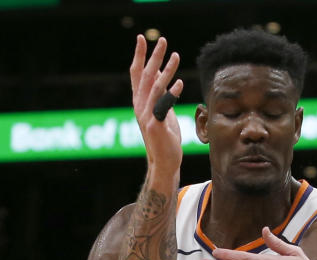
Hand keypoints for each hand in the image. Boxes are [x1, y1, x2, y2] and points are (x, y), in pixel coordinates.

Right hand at [130, 34, 183, 175]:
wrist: (164, 162)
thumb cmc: (165, 139)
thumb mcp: (163, 113)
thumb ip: (162, 97)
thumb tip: (166, 80)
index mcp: (140, 102)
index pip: (137, 74)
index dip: (139, 56)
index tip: (142, 38)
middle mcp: (140, 106)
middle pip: (146, 76)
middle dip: (154, 56)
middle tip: (162, 39)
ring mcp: (147, 116)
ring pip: (155, 88)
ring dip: (166, 70)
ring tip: (176, 56)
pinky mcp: (156, 126)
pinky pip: (163, 106)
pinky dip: (170, 94)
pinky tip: (179, 82)